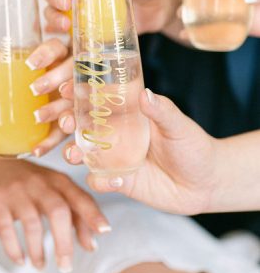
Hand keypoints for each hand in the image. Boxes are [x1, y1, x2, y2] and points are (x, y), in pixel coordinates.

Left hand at [0, 39, 74, 157]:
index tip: (30, 64)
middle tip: (34, 89)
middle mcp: (73, 76)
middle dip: (55, 79)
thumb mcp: (13, 74)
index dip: (46, 53)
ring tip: (39, 118)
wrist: (47, 108)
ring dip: (61, 110)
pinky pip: (73, 134)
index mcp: (58, 57)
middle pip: (71, 72)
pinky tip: (38, 149)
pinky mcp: (79, 124)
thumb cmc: (30, 83)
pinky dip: (58, 144)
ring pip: (76, 102)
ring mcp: (79, 99)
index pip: (57, 47)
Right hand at [0, 156, 110, 270]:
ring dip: (38, 250)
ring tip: (41, 266)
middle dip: (63, 243)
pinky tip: (20, 260)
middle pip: (57, 212)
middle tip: (65, 267)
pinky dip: (13, 248)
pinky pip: (5, 228)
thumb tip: (92, 246)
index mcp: (58, 181)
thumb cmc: (33, 184)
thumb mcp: (56, 191)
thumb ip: (77, 215)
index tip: (104, 231)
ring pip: (32, 223)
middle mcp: (39, 183)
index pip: (79, 197)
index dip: (92, 214)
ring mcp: (16, 191)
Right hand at [64, 90, 217, 215]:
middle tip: (64, 124)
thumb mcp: (178, 125)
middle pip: (81, 125)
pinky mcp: (120, 181)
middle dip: (66, 123)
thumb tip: (145, 94)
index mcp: (127, 114)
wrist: (206, 183)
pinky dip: (100, 180)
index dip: (78, 94)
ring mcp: (115, 158)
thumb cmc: (194, 146)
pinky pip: (99, 180)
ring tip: (74, 155)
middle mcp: (116, 134)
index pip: (96, 99)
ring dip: (73, 152)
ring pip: (83, 152)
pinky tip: (115, 180)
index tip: (66, 89)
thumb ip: (162, 111)